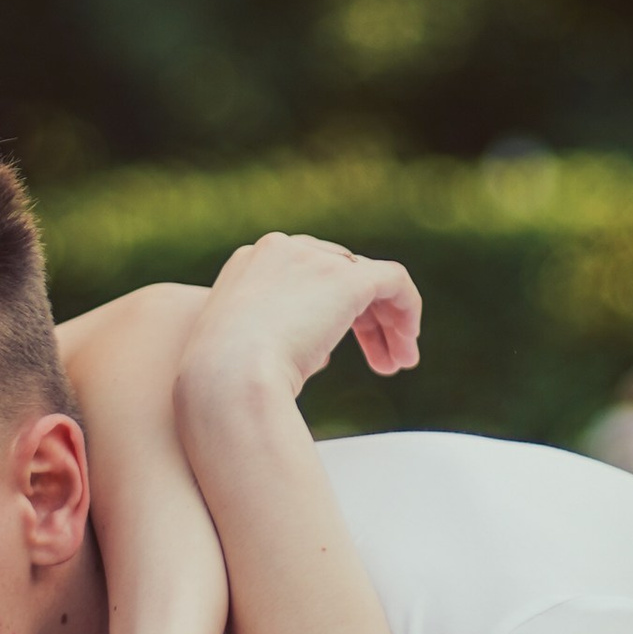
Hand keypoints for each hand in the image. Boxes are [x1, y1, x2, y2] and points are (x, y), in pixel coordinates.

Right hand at [179, 234, 421, 425]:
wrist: (225, 377)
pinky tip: (409, 344)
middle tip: (381, 360)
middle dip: (362, 318)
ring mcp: (313, 260)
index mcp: (249, 263)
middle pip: (338, 274)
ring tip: (399, 362)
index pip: (304, 275)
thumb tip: (320, 355)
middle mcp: (280, 250)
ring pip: (367, 280)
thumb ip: (279, 341)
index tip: (334, 352)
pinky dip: (407, 308)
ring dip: (387, 322)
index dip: (328, 311)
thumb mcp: (242, 354)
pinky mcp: (346, 278)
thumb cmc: (223, 383)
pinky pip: (393, 280)